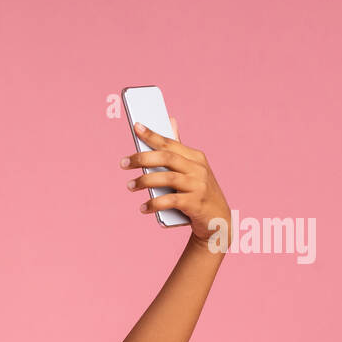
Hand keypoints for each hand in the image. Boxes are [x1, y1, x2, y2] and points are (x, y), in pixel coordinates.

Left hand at [122, 117, 229, 244]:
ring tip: (129, 186)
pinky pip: (170, 201)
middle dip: (142, 158)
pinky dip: (154, 204)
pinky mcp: (195, 203)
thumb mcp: (191, 170)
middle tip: (123, 163)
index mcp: (195, 157)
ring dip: (144, 181)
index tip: (136, 126)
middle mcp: (198, 169)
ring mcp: (198, 186)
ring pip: (167, 178)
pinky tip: (143, 207)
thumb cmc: (198, 192)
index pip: (170, 143)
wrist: (218, 220)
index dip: (152, 135)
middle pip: (166, 158)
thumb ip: (178, 149)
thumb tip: (170, 121)